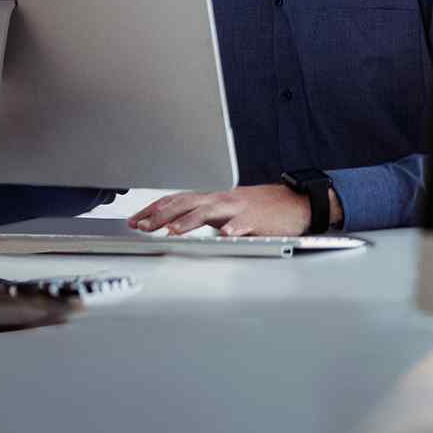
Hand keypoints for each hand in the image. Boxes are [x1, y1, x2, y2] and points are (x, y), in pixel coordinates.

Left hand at [127, 183, 341, 236]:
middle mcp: (223, 200)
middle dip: (162, 215)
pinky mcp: (258, 220)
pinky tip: (225, 234)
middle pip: (187, 203)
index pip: (178, 200)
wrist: (296, 202)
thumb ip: (204, 213)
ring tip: (173, 231)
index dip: (155, 209)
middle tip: (143, 226)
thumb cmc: (260, 208)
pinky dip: (234, 228)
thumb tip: (174, 221)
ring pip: (211, 211)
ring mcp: (239, 209)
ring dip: (190, 221)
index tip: (136, 219)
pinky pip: (244, 224)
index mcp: (214, 198)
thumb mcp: (227, 207)